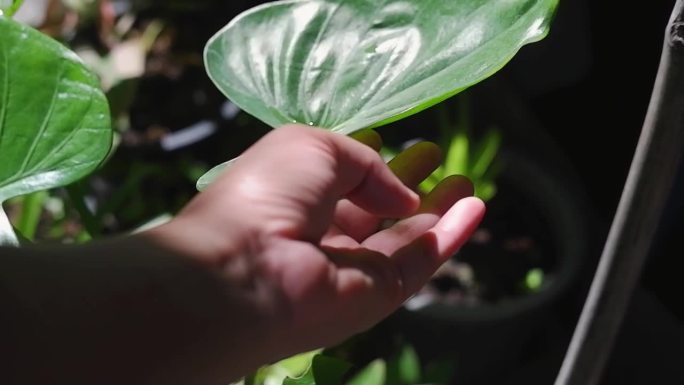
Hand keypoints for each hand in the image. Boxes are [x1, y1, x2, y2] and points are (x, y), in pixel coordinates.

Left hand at [155, 125, 484, 357]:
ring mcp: (351, 269)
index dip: (372, 163)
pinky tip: (473, 208)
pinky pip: (419, 263)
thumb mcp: (313, 146)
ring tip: (465, 182)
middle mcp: (322, 234)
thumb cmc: (269, 192)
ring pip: (403, 239)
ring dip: (436, 211)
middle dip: (409, 186)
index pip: (341, 181)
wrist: (246, 266)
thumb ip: (365, 162)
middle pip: (375, 211)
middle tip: (438, 161)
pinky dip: (449, 237)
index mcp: (295, 197)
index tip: (404, 146)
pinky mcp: (377, 296)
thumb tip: (400, 194)